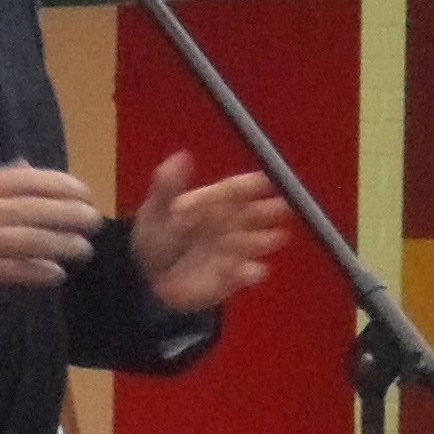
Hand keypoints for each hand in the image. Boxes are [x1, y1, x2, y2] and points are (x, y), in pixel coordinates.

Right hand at [0, 163, 104, 293]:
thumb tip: (28, 169)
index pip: (32, 180)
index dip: (63, 186)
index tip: (83, 192)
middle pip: (40, 209)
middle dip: (72, 215)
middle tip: (93, 221)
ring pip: (35, 241)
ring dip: (64, 245)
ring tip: (83, 249)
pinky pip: (17, 271)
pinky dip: (40, 272)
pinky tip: (56, 273)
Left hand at [130, 152, 286, 313]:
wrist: (149, 278)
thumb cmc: (156, 237)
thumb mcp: (156, 209)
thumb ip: (168, 186)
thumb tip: (181, 156)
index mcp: (212, 202)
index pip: (235, 189)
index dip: (252, 184)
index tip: (269, 179)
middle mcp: (228, 223)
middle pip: (252, 215)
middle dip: (268, 211)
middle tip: (284, 207)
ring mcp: (233, 251)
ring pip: (253, 243)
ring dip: (264, 240)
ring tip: (276, 238)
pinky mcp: (232, 278)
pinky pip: (244, 275)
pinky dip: (249, 273)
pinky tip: (252, 271)